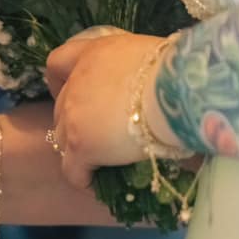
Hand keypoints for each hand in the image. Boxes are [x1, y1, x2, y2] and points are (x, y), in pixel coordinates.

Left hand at [46, 31, 166, 187]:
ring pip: (62, 137)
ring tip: (102, 159)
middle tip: (102, 132)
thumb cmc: (178, 69)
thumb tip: (144, 84)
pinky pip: (73, 170)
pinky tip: (97, 184)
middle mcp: (76, 82)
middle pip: (61, 105)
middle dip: (76, 118)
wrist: (180, 90)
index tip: (72, 90)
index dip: (61, 80)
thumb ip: (132, 67)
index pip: (58, 63)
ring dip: (78, 147)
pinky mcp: (81, 145)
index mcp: (93, 54)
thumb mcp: (148, 55)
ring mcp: (74, 115)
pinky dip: (82, 178)